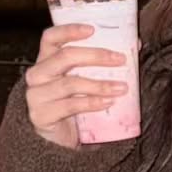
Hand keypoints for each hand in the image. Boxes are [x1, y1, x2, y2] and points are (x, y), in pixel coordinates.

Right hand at [24, 24, 128, 148]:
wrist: (55, 142)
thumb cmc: (72, 105)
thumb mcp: (85, 80)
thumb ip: (102, 63)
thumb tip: (135, 44)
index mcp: (45, 60)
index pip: (50, 37)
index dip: (69, 30)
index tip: (93, 29)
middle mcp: (37, 74)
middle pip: (64, 57)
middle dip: (95, 56)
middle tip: (120, 59)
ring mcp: (36, 95)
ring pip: (70, 83)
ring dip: (99, 85)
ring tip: (121, 87)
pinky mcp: (40, 116)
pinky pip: (70, 105)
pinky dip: (92, 103)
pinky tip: (108, 103)